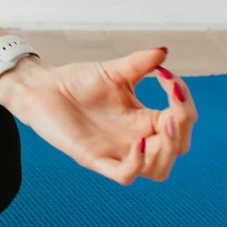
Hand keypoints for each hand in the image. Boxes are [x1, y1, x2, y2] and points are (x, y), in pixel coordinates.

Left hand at [0, 45, 195, 183]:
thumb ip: (139, 64)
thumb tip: (164, 51)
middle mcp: (136, 139)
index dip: (184, 104)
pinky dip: (137, 163)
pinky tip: (139, 142)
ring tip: (166, 123)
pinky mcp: (95, 159)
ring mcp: (117, 152)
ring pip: (158, 169)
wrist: (42, 87)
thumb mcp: (113, 71)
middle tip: (175, 106)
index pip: (181, 122)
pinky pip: (125, 175)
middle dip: (182, 129)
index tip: (168, 76)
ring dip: (168, 150)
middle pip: (176, 148)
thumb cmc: (78, 81)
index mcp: (144, 119)